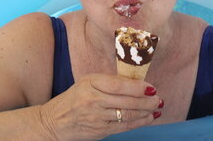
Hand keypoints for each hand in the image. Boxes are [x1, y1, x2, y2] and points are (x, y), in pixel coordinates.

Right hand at [39, 73, 162, 140]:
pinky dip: (139, 122)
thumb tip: (137, 83)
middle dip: (147, 101)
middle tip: (159, 99)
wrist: (53, 122)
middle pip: (126, 101)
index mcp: (91, 83)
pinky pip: (123, 127)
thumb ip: (110, 81)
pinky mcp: (100, 131)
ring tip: (157, 108)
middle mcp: (93, 100)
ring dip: (146, 112)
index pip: (118, 85)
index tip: (151, 87)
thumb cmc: (75, 98)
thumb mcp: (88, 82)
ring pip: (127, 115)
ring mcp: (97, 117)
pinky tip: (149, 118)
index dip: (138, 87)